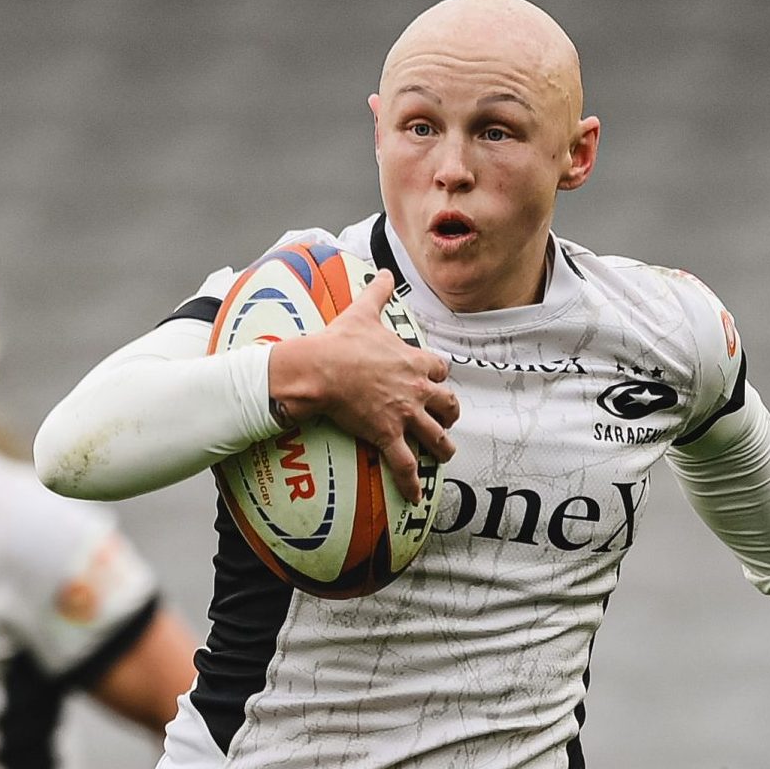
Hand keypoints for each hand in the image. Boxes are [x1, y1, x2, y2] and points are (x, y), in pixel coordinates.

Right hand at [267, 272, 458, 503]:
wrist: (320, 369)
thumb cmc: (341, 342)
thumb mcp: (363, 311)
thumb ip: (378, 292)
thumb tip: (384, 270)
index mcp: (414, 361)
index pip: (440, 369)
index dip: (438, 377)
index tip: (434, 381)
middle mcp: (416, 389)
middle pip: (448, 404)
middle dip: (449, 413)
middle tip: (446, 420)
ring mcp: (404, 414)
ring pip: (436, 437)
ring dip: (442, 448)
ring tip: (443, 456)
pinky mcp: (387, 435)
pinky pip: (405, 464)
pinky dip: (411, 483)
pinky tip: (415, 497)